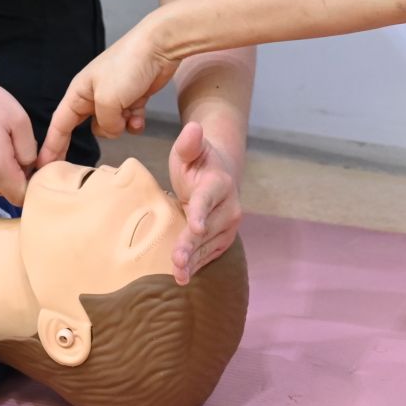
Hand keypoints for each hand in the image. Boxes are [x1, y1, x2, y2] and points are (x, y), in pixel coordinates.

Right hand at [36, 19, 180, 166]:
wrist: (159, 47)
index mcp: (79, 93)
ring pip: (111, 126)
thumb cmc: (127, 67)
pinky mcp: (133, 99)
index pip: (59, 124)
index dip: (51, 146)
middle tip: (89, 162)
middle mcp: (93, 96)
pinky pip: (129, 121)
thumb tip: (113, 131)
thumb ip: (105, 124)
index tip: (42, 167)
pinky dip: (135, 120)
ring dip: (121, 125)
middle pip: (87, 126)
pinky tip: (141, 114)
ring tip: (130, 113)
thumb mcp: (108, 100)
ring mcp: (114, 97)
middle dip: (96, 135)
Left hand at [167, 121, 243, 283]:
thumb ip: (188, 143)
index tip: (195, 227)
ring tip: (179, 276)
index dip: (201, 213)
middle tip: (176, 262)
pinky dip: (199, 265)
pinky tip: (185, 276)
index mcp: (218, 182)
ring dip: (194, 261)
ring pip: (209, 245)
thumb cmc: (197, 160)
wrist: (219, 172)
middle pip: (207, 229)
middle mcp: (229, 206)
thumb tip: (193, 128)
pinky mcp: (224, 238)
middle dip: (191, 246)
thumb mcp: (188, 149)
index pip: (207, 199)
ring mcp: (229, 224)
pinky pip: (211, 253)